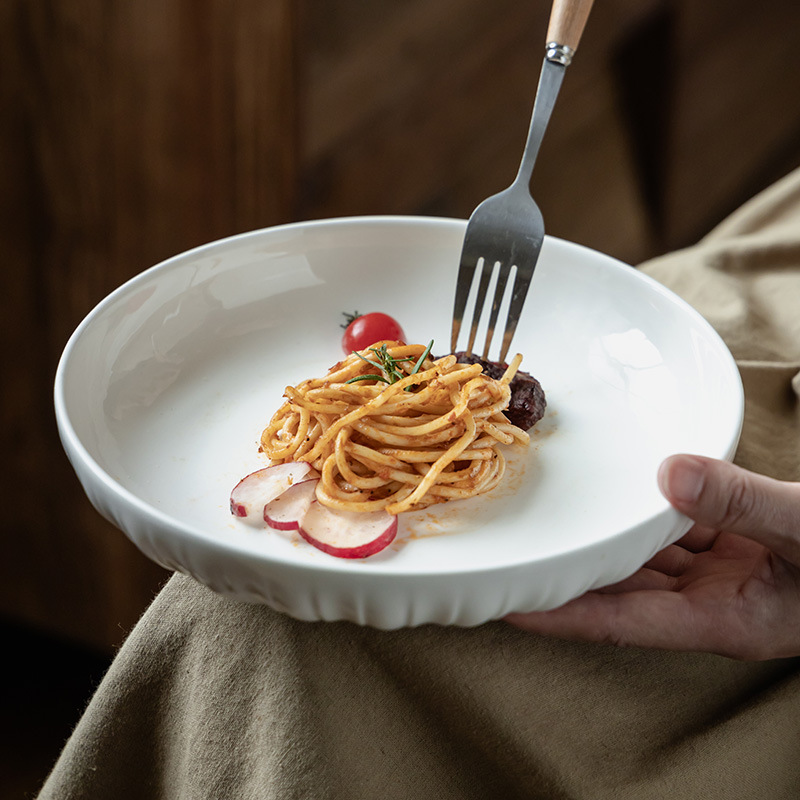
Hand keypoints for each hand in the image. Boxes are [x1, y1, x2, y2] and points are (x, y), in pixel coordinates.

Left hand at [506, 454, 799, 659]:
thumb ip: (745, 505)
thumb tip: (670, 472)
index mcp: (723, 619)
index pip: (618, 622)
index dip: (559, 614)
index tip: (507, 600)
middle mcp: (711, 602)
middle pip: (618, 593)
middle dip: (567, 577)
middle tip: (512, 558)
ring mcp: (720, 575)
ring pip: (642, 561)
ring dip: (600, 544)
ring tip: (548, 527)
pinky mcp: (732, 547)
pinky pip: (672, 534)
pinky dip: (642, 517)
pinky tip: (616, 499)